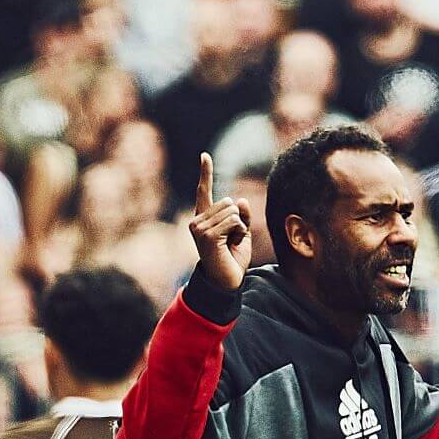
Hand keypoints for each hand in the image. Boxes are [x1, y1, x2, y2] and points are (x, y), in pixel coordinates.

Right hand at [189, 153, 250, 289]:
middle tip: (231, 240)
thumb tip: (240, 200)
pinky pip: (234, 221)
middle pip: (228, 202)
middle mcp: (197, 221)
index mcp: (203, 219)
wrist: (226, 282)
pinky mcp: (207, 235)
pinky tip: (230, 245)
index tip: (205, 155)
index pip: (204, 191)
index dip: (205, 172)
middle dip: (238, 220)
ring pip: (232, 211)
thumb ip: (242, 216)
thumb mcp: (241, 233)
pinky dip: (239, 232)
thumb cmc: (232, 259)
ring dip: (239, 227)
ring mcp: (199, 228)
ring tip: (230, 244)